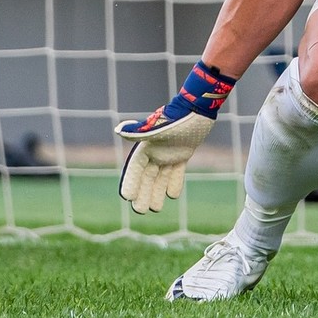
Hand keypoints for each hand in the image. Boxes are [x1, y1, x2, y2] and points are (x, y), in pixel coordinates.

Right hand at [115, 60, 233, 212]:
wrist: (198, 107)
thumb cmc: (178, 116)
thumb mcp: (159, 127)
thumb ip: (138, 131)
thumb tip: (118, 130)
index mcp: (146, 146)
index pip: (135, 168)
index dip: (130, 182)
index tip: (126, 198)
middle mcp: (155, 151)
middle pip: (146, 176)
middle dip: (142, 193)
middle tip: (140, 211)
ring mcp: (168, 153)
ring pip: (160, 177)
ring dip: (157, 192)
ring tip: (155, 209)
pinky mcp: (182, 154)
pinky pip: (175, 171)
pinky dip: (174, 182)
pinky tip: (173, 196)